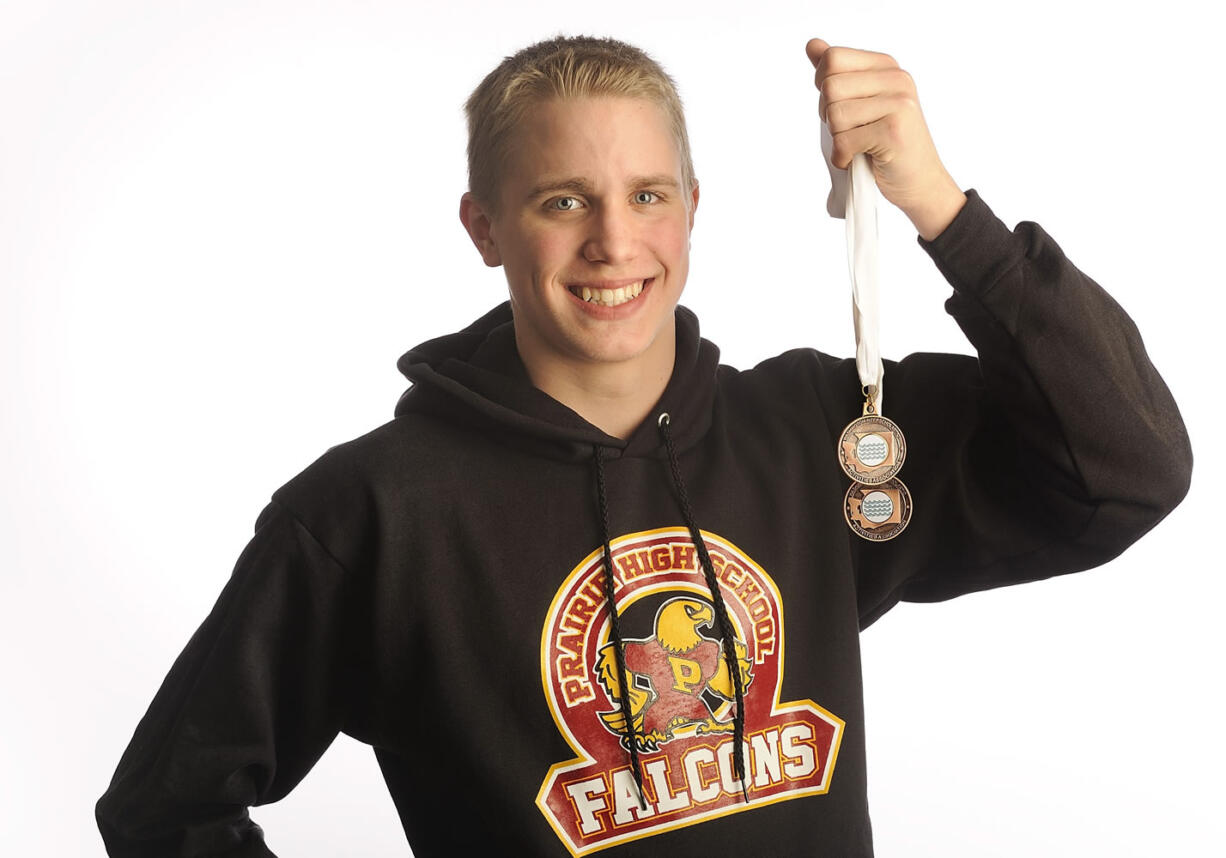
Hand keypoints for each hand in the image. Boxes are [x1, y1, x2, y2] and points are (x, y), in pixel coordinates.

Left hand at [807, 38, 965, 239]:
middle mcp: (896, 79)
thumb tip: (813, 45)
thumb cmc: (885, 144)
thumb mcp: (861, 102)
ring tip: (858, 145)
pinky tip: (857, 160)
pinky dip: (842, 158)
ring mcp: (898, 104)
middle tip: (850, 131)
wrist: (919, 181)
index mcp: (886, 66)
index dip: (823, 85)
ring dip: (837, 139)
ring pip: (835, 115)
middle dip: (828, 116)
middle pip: (830, 87)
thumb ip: (838, 73)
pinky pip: (843, 141)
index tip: (840, 106)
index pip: (832, 58)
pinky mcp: (893, 131)